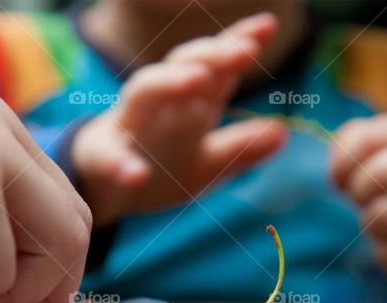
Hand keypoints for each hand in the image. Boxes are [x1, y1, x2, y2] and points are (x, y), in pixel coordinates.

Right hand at [71, 12, 286, 226]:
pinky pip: (110, 157)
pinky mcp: (102, 158)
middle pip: (182, 66)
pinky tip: (137, 174)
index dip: (238, 45)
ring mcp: (128, 127)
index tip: (267, 28)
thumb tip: (283, 133)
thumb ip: (239, 149)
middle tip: (243, 49)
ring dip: (169, 83)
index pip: (215, 67)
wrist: (105, 191)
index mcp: (188, 103)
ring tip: (196, 80)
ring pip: (143, 92)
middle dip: (211, 54)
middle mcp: (158, 104)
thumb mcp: (206, 164)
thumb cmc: (159, 166)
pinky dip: (122, 165)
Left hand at [330, 113, 386, 295]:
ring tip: (385, 222)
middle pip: (379, 173)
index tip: (342, 180)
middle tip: (366, 201)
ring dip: (371, 226)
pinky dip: (386, 255)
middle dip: (358, 193)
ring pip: (383, 217)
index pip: (368, 139)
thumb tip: (338, 173)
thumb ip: (354, 146)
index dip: (342, 164)